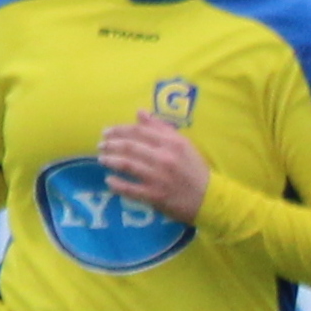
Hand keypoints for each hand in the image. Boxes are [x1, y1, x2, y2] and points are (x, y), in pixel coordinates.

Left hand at [94, 115, 211, 222]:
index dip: (120, 130)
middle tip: (101, 145)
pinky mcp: (155, 196)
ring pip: (127, 165)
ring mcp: (158, 177)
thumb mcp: (182, 144)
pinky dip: (117, 184)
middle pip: (130, 146)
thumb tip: (139, 112)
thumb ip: (160, 127)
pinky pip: (130, 189)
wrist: (209, 198)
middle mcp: (164, 158)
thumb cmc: (194, 169)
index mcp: (171, 143)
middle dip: (111, 144)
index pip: (139, 131)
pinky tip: (109, 181)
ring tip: (102, 159)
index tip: (107, 131)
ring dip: (111, 160)